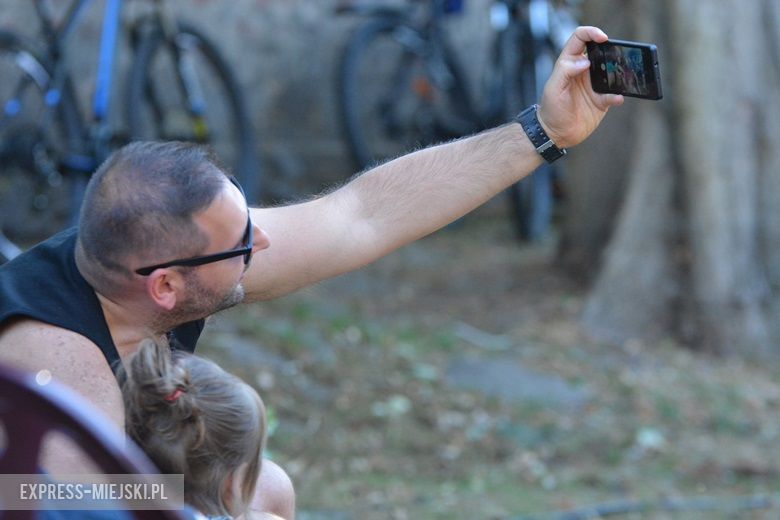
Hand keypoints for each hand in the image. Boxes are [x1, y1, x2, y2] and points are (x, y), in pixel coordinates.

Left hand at [537, 26, 623, 148]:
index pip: (580, 39)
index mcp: (569, 64)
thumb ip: (565, 71)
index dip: (591, 33)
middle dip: (611, 50)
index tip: (603, 38)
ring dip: (619, 72)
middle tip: (617, 55)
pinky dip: (618, 95)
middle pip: (601, 52)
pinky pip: (614, 94)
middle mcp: (583, 71)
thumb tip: (585, 60)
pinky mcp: (601, 100)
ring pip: (611, 72)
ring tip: (624, 74)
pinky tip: (617, 98)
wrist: (556, 134)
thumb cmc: (550, 110)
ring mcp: (594, 85)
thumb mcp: (553, 88)